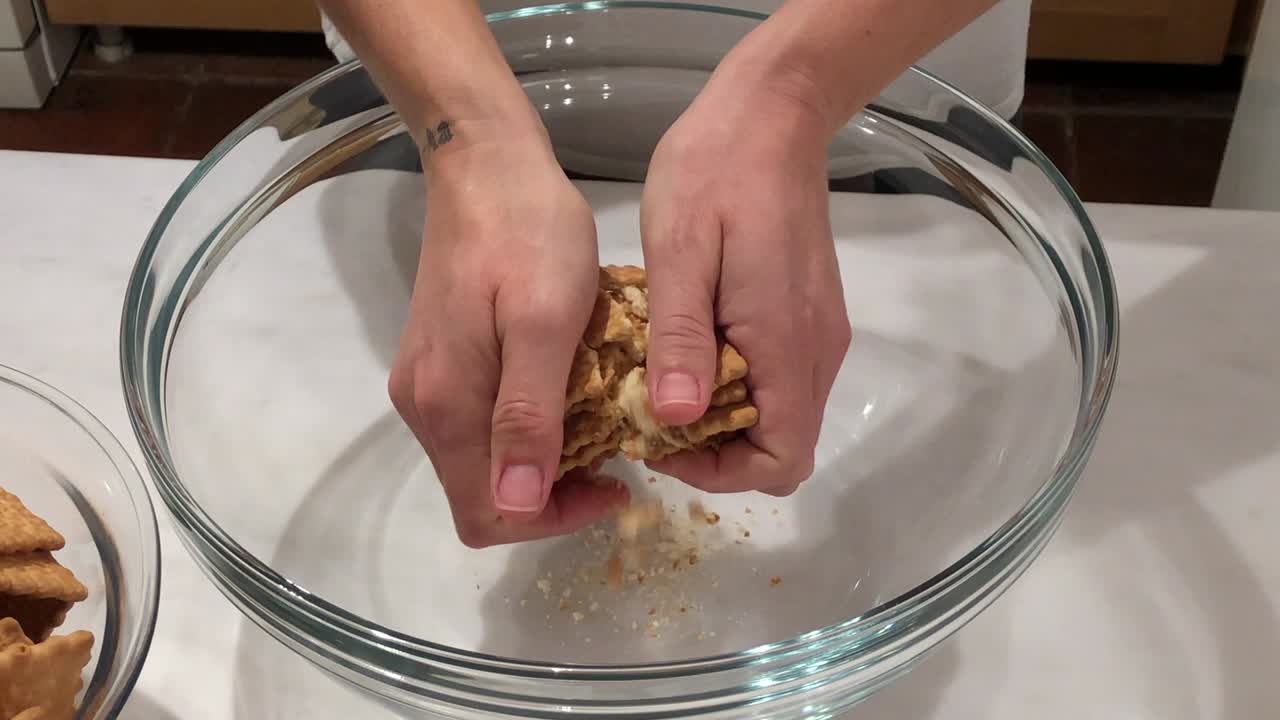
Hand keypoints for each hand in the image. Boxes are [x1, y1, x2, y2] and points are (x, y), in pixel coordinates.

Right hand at [389, 138, 627, 546]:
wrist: (486, 164)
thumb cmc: (528, 233)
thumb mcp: (544, 324)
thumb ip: (528, 416)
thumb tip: (517, 506)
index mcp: (448, 406)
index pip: (487, 515)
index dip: (550, 521)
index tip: (612, 483)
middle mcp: (424, 407)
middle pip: (482, 494)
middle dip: (551, 493)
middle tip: (614, 449)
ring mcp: (427, 382)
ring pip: (482, 461)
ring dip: (542, 459)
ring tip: (600, 419)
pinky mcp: (438, 357)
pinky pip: (480, 421)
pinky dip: (526, 427)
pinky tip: (567, 390)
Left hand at [639, 73, 851, 496]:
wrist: (772, 112)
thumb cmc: (716, 171)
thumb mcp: (679, 250)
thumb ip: (680, 337)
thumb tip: (676, 418)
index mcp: (785, 343)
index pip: (782, 460)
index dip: (723, 473)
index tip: (666, 439)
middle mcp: (816, 349)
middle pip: (784, 445)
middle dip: (718, 450)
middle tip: (654, 409)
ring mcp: (818, 331)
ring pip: (782, 414)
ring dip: (726, 418)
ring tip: (664, 377)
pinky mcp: (810, 311)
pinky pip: (781, 377)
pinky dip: (739, 385)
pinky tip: (692, 343)